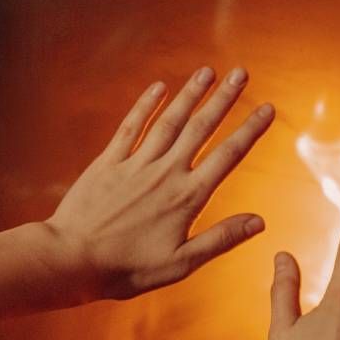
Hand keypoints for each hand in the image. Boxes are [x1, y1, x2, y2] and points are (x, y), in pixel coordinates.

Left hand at [43, 66, 273, 301]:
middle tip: (242, 73)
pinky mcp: (108, 162)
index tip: (268, 108)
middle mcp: (165, 173)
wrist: (71, 260)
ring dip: (190, 94)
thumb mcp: (181, 264)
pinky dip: (146, 105)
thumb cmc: (128, 268)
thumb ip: (221, 239)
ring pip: (169, 121)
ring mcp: (135, 164)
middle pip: (201, 128)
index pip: (228, 155)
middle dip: (224, 99)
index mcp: (187, 197)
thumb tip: (260, 222)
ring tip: (208, 71)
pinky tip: (159, 87)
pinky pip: (130, 126)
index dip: (250, 130)